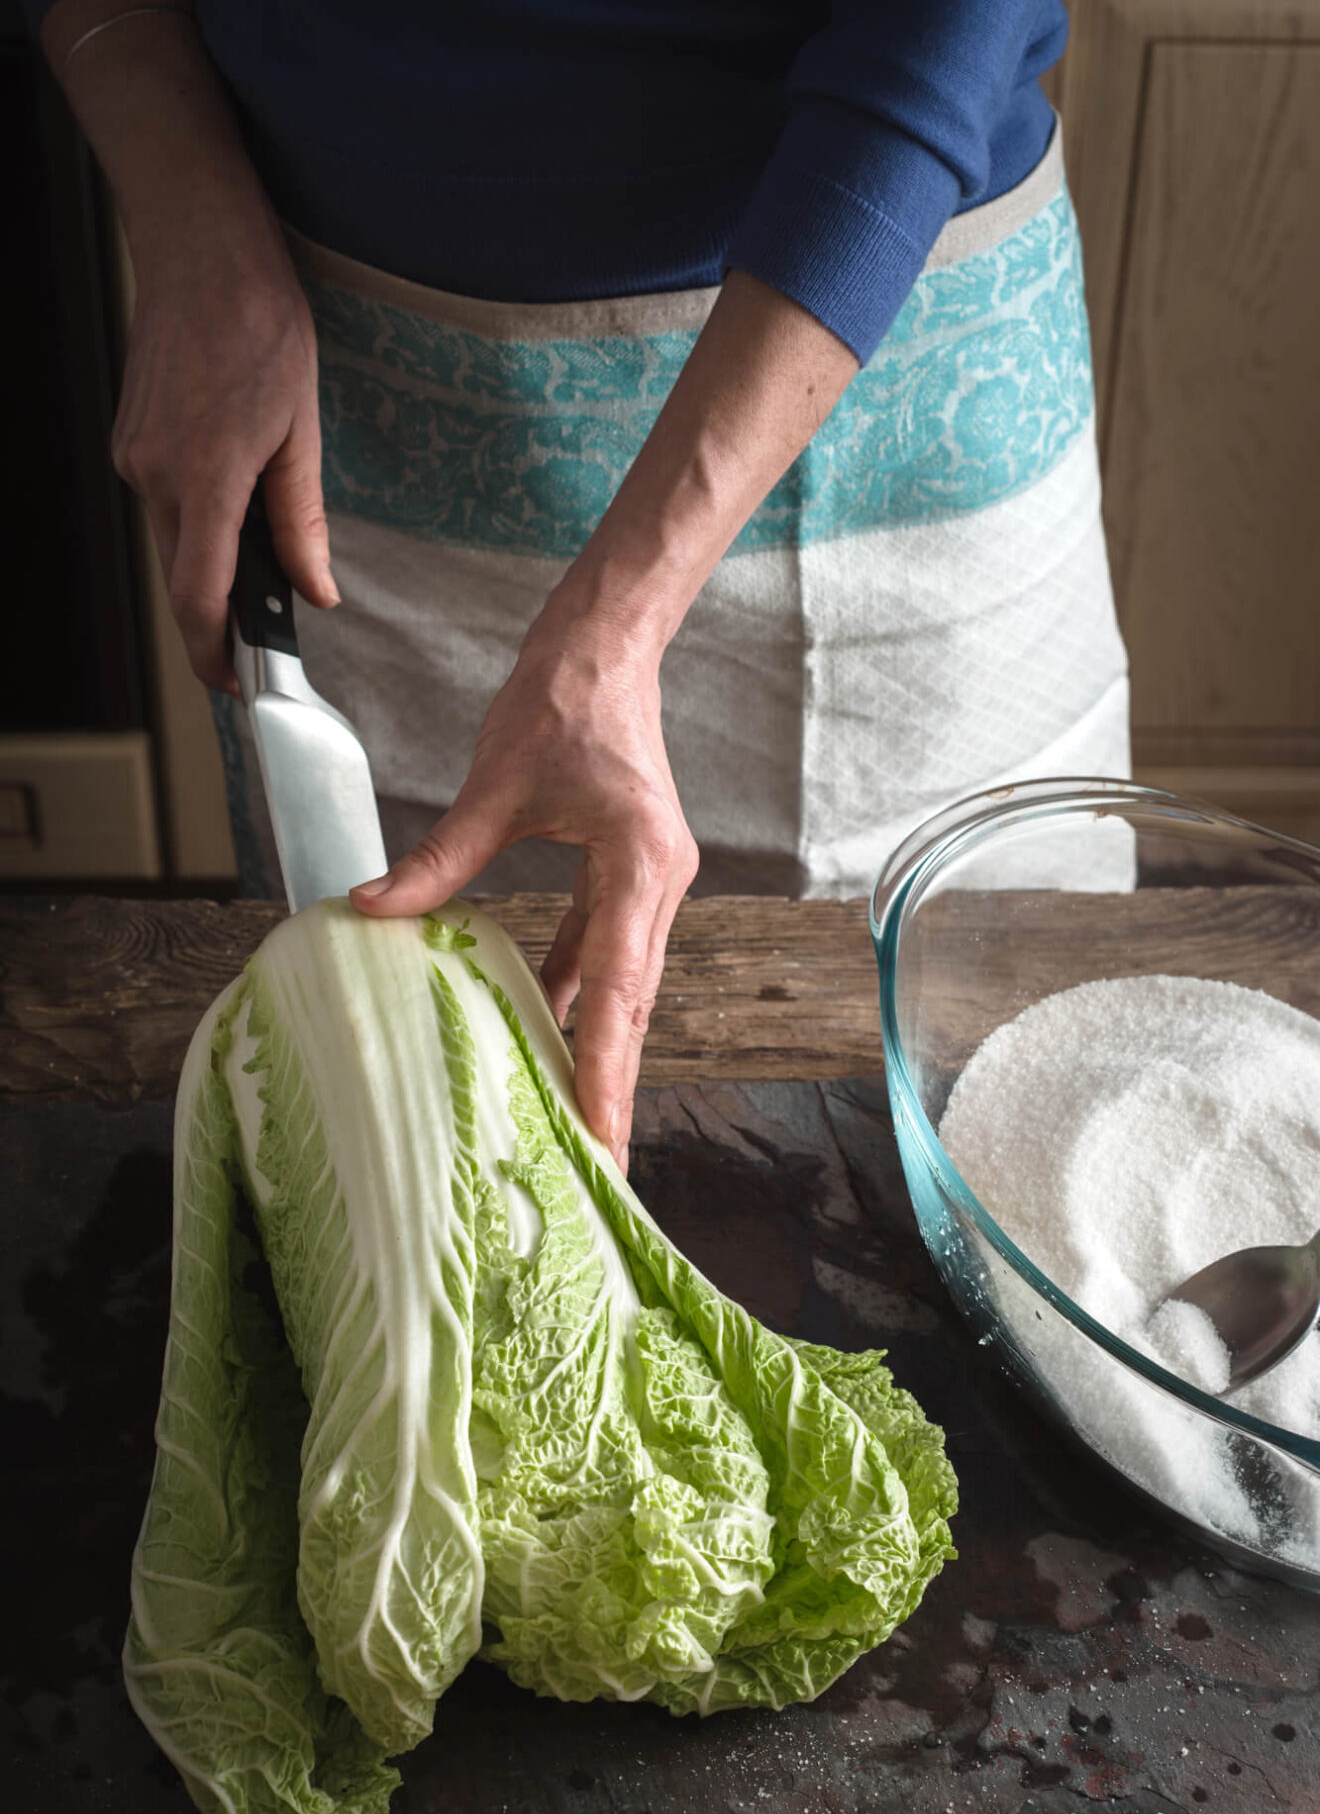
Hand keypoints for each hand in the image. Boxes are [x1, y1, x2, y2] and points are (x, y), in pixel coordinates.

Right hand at [113, 208, 337, 690]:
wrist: (199, 247)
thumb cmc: (258, 324)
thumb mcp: (302, 430)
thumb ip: (302, 522)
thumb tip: (315, 592)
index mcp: (204, 478)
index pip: (199, 597)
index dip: (216, 654)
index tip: (238, 687)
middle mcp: (154, 475)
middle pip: (184, 578)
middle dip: (220, 618)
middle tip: (265, 641)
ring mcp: (134, 457)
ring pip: (175, 541)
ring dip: (213, 562)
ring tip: (263, 556)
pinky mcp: (130, 440)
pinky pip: (167, 503)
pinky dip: (199, 520)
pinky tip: (234, 498)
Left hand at [351, 613, 696, 1170]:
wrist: (606, 648)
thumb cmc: (563, 702)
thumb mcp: (496, 784)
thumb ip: (441, 857)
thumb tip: (373, 909)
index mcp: (641, 863)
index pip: (621, 987)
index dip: (607, 1066)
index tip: (600, 1132)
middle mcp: (659, 883)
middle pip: (633, 1005)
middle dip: (613, 1086)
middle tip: (601, 1165)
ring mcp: (650, 883)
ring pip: (624, 987)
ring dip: (599, 1049)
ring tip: (578, 1123)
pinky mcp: (630, 875)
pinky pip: (605, 953)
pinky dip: (580, 997)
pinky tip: (545, 1033)